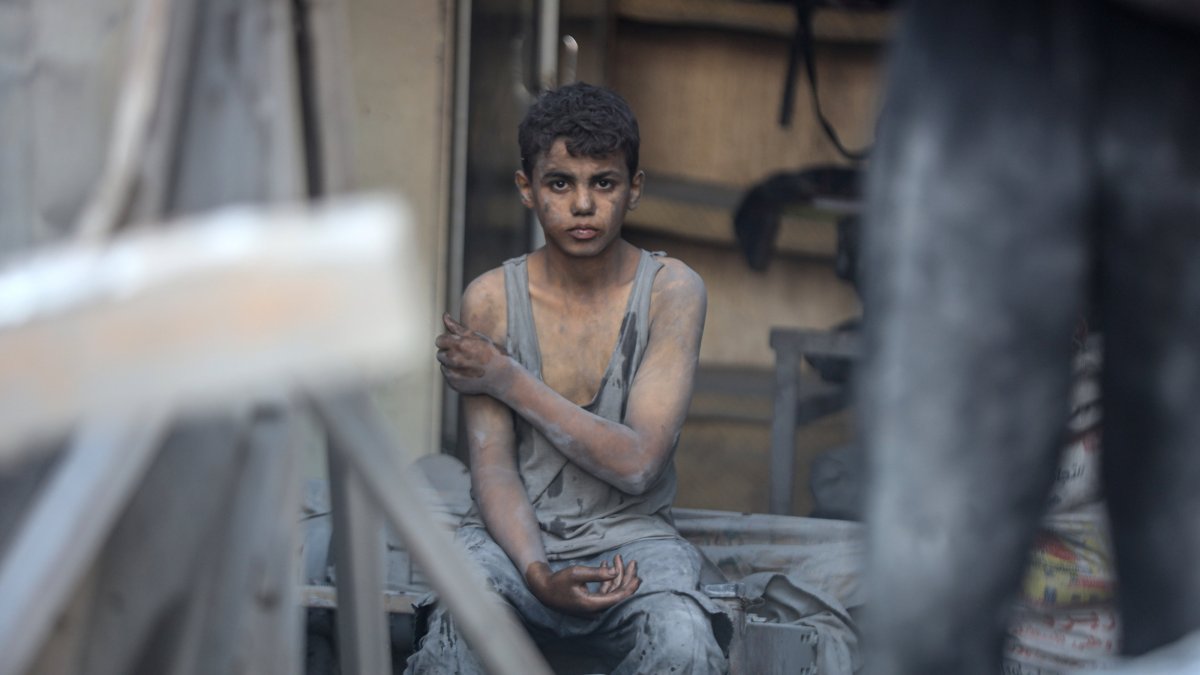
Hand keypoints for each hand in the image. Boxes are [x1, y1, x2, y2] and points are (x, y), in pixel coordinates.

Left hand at [435, 314, 512, 395]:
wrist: (502, 377)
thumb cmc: (492, 354)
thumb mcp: (477, 337)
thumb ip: (457, 327)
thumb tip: (445, 315)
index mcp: (459, 345)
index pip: (439, 340)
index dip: (448, 341)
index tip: (458, 344)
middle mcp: (454, 359)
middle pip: (440, 353)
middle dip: (449, 352)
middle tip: (465, 354)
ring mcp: (453, 373)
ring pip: (443, 364)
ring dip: (451, 363)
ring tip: (467, 364)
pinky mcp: (454, 384)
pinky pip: (448, 375)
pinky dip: (455, 373)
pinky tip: (468, 373)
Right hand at [524, 555, 639, 616]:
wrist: (544, 589)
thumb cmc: (559, 581)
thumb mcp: (577, 573)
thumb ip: (597, 573)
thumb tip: (616, 571)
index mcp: (593, 604)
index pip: (618, 598)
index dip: (630, 587)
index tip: (638, 575)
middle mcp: (595, 608)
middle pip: (617, 594)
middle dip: (626, 577)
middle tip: (633, 563)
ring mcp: (593, 606)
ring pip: (612, 591)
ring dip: (617, 575)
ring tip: (619, 559)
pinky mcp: (590, 601)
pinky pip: (604, 591)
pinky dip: (608, 579)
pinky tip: (608, 565)